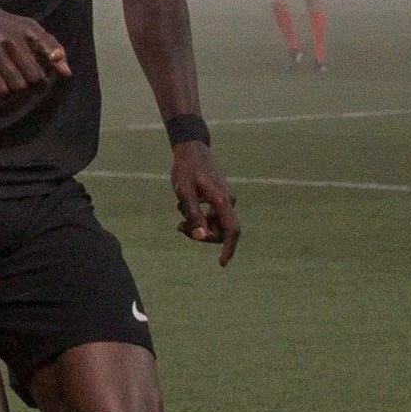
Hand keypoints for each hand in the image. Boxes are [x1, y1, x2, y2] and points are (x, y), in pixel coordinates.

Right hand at [0, 5, 71, 96]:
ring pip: (17, 86)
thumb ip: (52, 48)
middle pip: (34, 77)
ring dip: (20, 86)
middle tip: (30, 76)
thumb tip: (67, 73)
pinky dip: (5, 90)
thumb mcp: (34, 30)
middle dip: (35, 80)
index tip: (64, 72)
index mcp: (28, 30)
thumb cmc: (13, 28)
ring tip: (17, 78)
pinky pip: (0, 90)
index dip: (55, 59)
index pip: (47, 46)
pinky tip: (4, 82)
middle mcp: (11, 41)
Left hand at [170, 141, 240, 265]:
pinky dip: (199, 216)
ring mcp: (225, 198)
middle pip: (221, 230)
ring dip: (198, 225)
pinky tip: (182, 208)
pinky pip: (212, 214)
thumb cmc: (186, 168)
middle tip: (179, 228)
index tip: (221, 263)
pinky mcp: (220, 197)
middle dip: (202, 234)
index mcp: (222, 200)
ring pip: (215, 223)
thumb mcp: (184, 192)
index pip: (231, 230)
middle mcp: (228, 200)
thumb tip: (200, 237)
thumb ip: (193, 215)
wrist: (192, 148)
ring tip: (178, 218)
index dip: (228, 248)